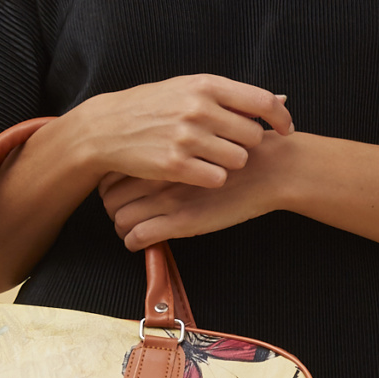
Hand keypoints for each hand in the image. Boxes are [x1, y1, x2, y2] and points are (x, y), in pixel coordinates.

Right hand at [68, 75, 291, 190]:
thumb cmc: (154, 106)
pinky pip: (218, 179)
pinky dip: (213, 178)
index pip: (263, 102)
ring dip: (230, 163)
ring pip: (238, 160)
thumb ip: (233, 96)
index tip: (286, 130)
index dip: (282, 118)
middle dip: (246, 144)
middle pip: (253, 136)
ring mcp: (187, 137)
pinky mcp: (176, 165)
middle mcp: (199, 108)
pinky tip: (199, 172)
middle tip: (228, 145)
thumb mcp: (189, 88)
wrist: (108, 128)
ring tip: (210, 157)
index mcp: (206, 85)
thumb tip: (282, 100)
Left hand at [100, 143, 294, 249]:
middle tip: (126, 213)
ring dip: (122, 228)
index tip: (122, 191)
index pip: (113, 170)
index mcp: (161, 152)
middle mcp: (158, 173)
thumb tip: (165, 146)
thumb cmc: (243, 151)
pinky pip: (138, 237)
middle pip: (108, 194)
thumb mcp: (208, 134)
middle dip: (112, 207)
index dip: (111, 184)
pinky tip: (143, 243)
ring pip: (119, 217)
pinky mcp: (181, 222)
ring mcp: (167, 198)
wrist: (270, 169)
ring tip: (134, 231)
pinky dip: (135, 243)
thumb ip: (183, 141)